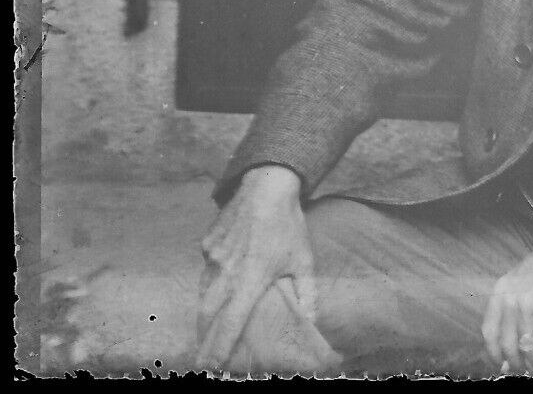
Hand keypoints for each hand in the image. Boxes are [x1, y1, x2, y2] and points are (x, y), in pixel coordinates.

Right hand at [197, 165, 312, 368]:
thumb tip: (310, 322)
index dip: (220, 347)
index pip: (231, 323)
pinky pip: (205, 268)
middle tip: (203, 359)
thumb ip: (306, 293)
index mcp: (250, 279)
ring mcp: (213, 256)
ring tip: (205, 331)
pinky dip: (208, 282)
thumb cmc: (288, 224)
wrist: (266, 184)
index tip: (212, 367)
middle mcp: (227, 271)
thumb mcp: (303, 259)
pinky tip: (215, 287)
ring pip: (203, 292)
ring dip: (204, 314)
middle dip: (204, 339)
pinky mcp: (207, 242)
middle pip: (208, 314)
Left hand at [482, 209, 532, 372]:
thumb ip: (512, 308)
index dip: (494, 354)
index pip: (489, 332)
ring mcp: (529, 306)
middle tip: (527, 369)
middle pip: (507, 345)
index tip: (503, 365)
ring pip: (528, 349)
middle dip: (517, 364)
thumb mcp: (521, 280)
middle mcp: (511, 299)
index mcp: (501, 290)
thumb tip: (510, 349)